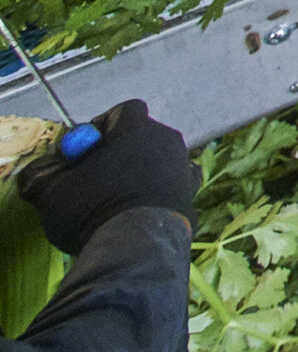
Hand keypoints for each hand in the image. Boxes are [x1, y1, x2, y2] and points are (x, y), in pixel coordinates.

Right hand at [12, 100, 197, 254]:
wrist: (134, 248)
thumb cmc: (91, 210)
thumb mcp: (50, 192)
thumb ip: (43, 173)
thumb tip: (44, 170)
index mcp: (139, 128)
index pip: (124, 111)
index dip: (101, 127)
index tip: (84, 151)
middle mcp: (168, 140)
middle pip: (143, 135)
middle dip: (120, 151)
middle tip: (95, 178)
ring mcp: (184, 167)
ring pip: (158, 161)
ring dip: (139, 173)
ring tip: (115, 200)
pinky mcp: (191, 195)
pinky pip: (172, 185)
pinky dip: (156, 194)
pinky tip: (138, 212)